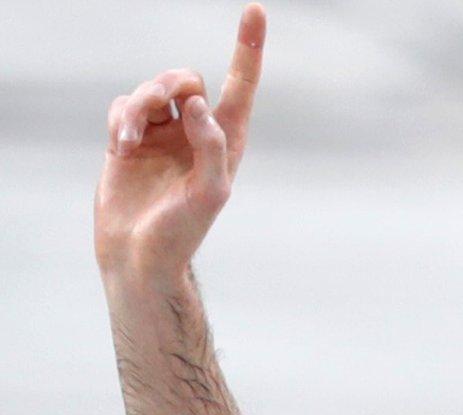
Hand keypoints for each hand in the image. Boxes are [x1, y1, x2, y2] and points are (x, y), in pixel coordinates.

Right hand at [94, 3, 265, 282]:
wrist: (138, 254)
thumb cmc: (183, 231)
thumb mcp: (209, 193)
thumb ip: (211, 147)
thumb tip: (199, 104)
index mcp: (227, 141)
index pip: (240, 86)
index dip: (247, 48)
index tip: (255, 10)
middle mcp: (196, 132)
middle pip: (186, 78)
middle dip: (169, 84)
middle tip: (160, 106)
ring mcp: (162, 134)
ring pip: (152, 90)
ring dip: (139, 106)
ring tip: (128, 139)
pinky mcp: (130, 138)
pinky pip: (124, 105)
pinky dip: (120, 118)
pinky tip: (119, 146)